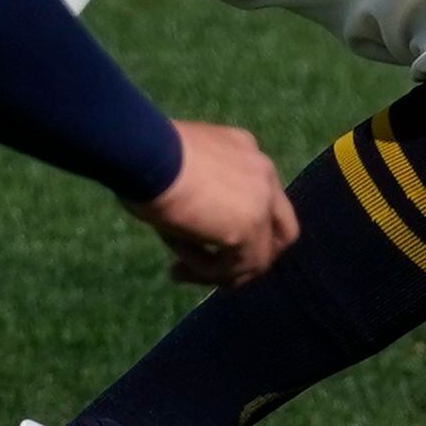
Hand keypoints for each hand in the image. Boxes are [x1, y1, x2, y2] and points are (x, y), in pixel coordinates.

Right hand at [129, 121, 296, 286]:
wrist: (145, 153)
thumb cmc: (145, 154)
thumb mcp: (177, 167)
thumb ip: (197, 192)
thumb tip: (185, 224)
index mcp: (245, 150)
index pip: (260, 198)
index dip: (237, 224)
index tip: (203, 238)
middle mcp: (263, 172)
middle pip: (281, 231)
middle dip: (250, 258)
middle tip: (216, 275)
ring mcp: (262, 201)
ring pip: (255, 257)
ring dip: (216, 270)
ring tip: (177, 272)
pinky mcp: (249, 228)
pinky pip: (233, 267)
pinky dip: (205, 272)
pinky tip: (177, 266)